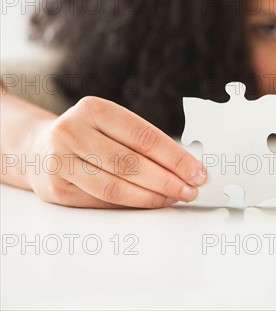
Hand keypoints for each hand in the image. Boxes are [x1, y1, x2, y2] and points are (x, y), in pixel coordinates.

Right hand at [27, 96, 205, 207]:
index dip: (175, 158)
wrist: (38, 148)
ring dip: (151, 196)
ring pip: (115, 186)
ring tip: (174, 198)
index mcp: (94, 109)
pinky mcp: (56, 189)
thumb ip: (144, 142)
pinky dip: (131, 204)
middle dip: (167, 180)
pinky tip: (150, 203)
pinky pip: (102, 201)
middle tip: (191, 190)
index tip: (198, 171)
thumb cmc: (90, 135)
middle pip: (130, 163)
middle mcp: (72, 131)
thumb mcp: (112, 124)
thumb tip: (187, 168)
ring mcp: (60, 161)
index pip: (144, 137)